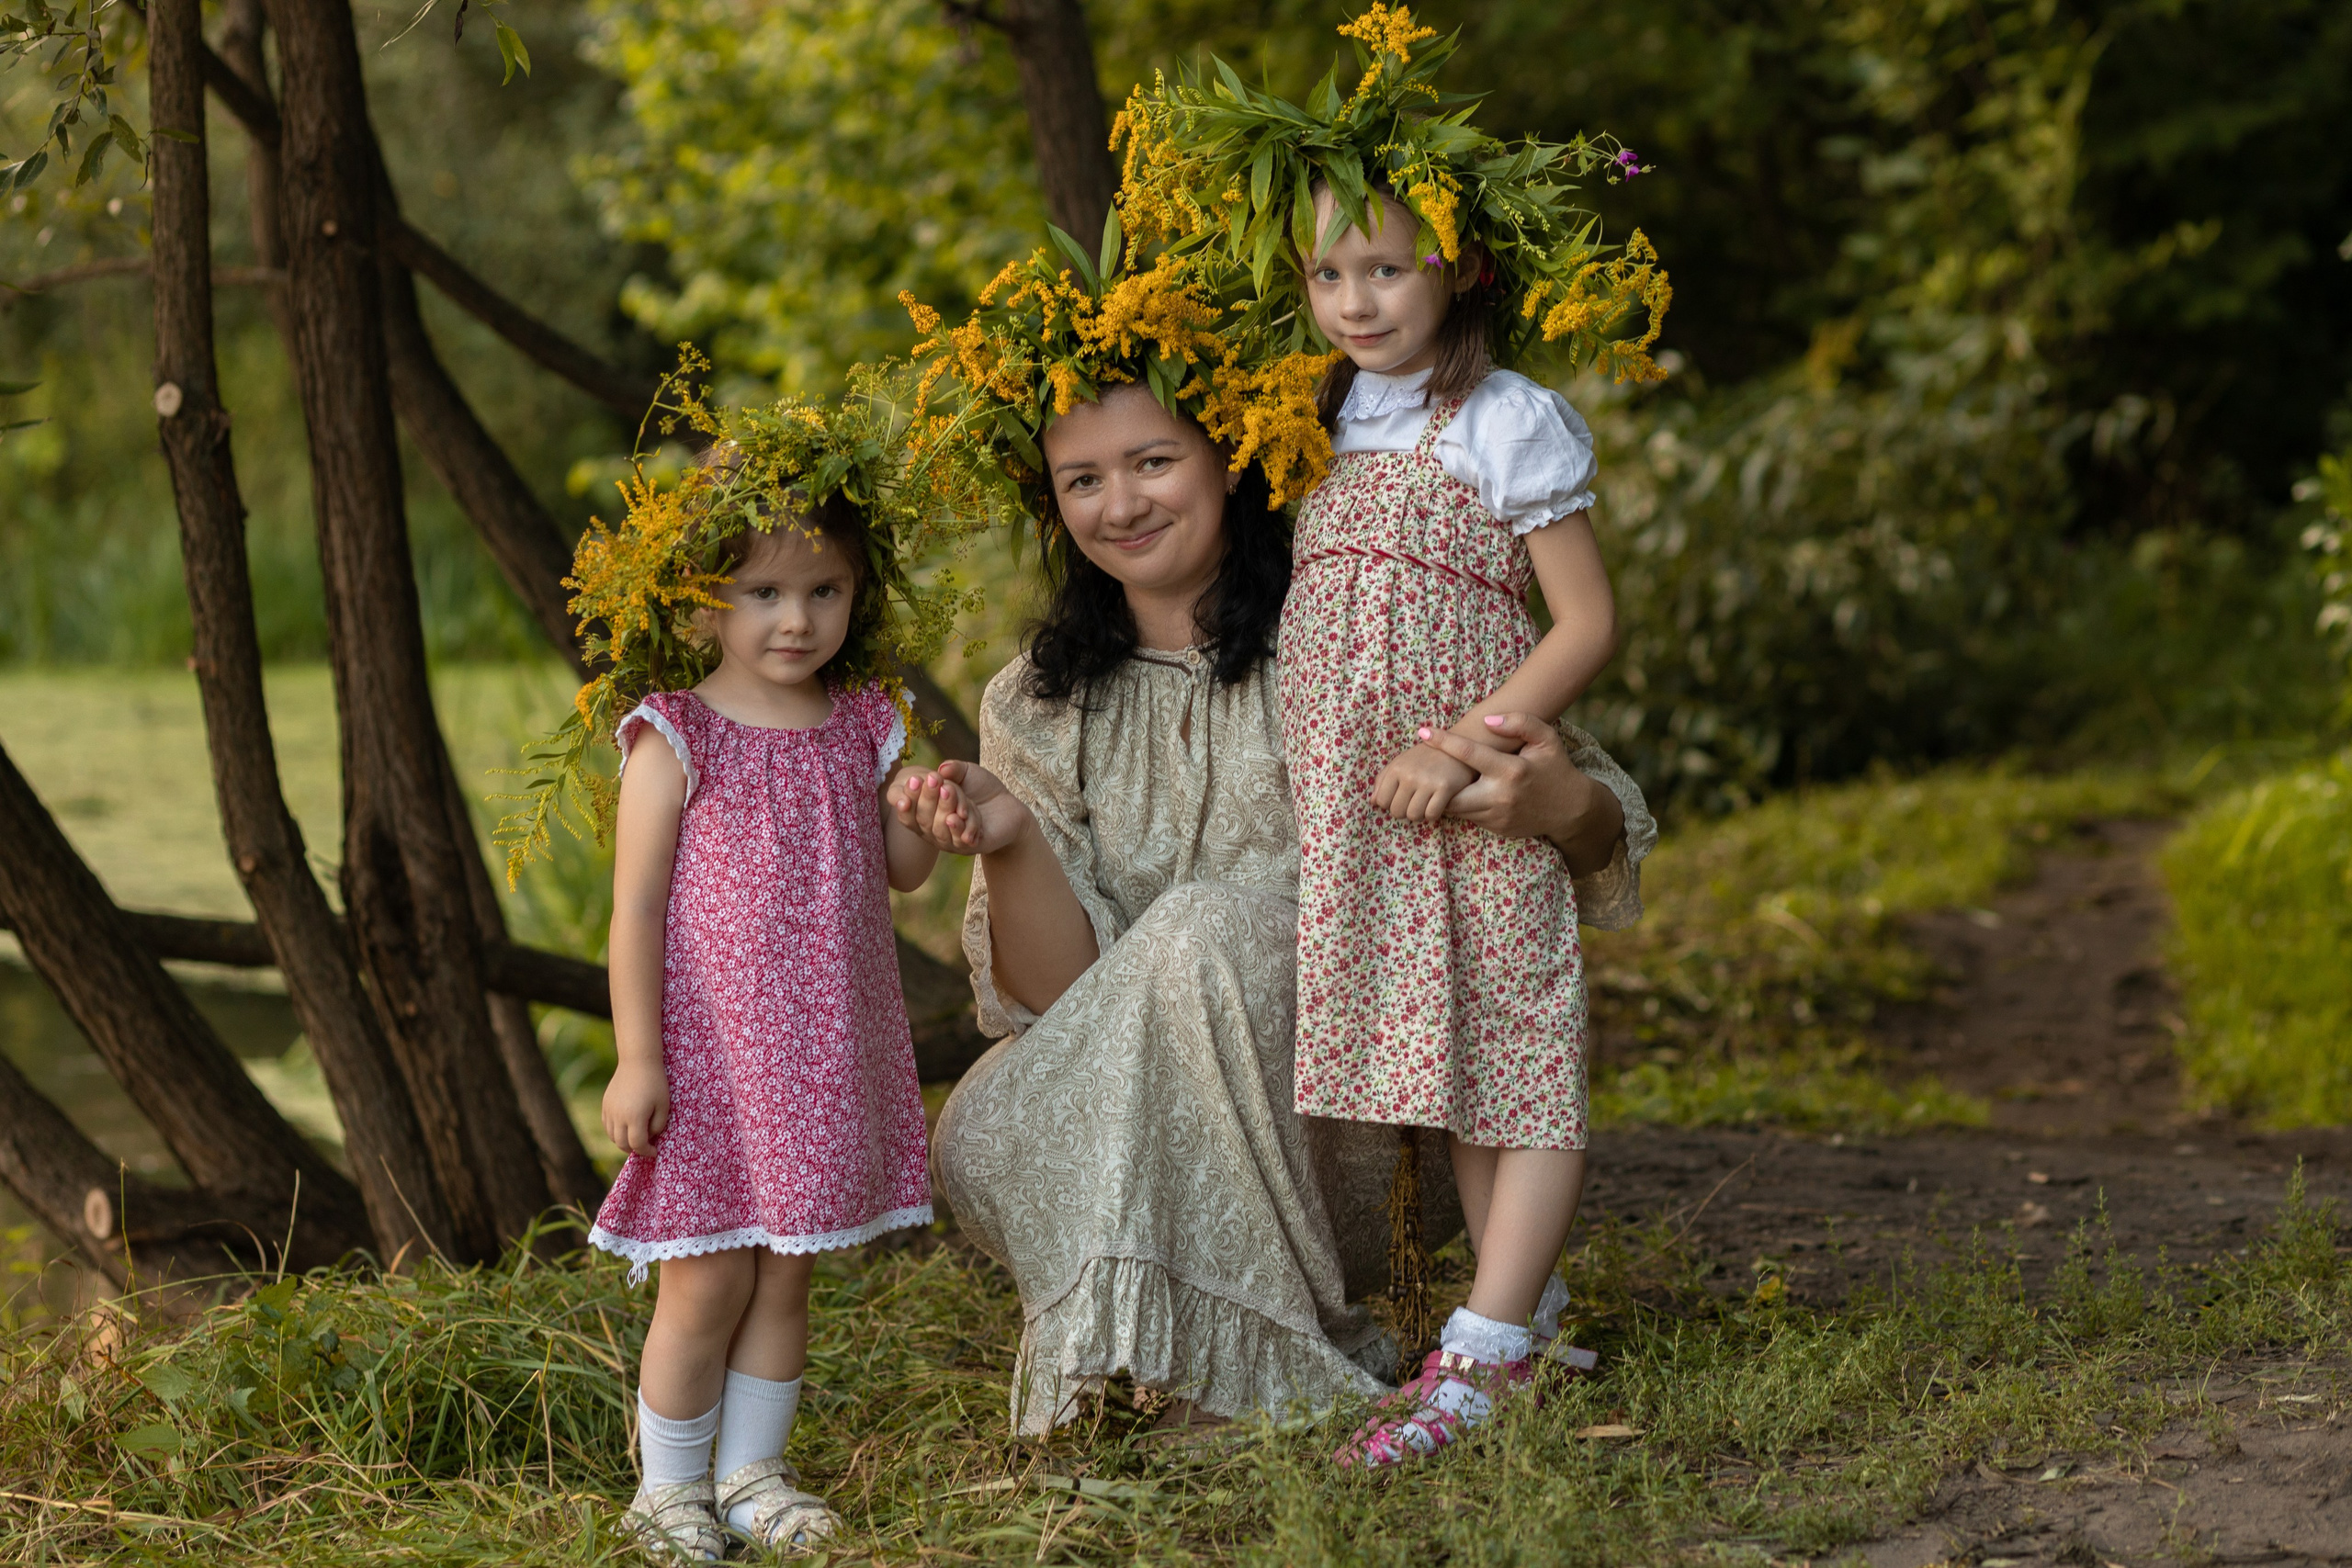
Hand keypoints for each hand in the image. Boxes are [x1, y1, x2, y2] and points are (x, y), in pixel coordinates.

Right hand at [601, 1057, 669, 1158]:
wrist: (638, 1062)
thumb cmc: (655, 1083)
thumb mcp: (663, 1106)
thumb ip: (657, 1126)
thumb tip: (649, 1138)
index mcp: (634, 1118)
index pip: (637, 1145)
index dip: (647, 1151)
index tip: (655, 1151)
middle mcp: (618, 1117)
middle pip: (622, 1144)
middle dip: (635, 1149)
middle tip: (646, 1146)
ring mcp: (609, 1111)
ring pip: (612, 1137)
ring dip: (624, 1141)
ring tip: (636, 1136)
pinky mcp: (605, 1105)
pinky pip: (607, 1125)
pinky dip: (615, 1131)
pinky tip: (626, 1127)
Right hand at [890, 759, 1030, 854]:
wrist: (1009, 805)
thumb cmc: (982, 788)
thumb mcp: (967, 773)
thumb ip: (954, 769)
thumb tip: (941, 769)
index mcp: (928, 814)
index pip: (910, 812)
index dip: (908, 798)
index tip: (913, 780)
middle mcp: (935, 831)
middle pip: (923, 820)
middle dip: (927, 798)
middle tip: (933, 779)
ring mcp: (952, 841)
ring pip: (940, 830)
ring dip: (944, 809)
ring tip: (948, 791)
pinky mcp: (971, 847)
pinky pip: (960, 841)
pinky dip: (957, 829)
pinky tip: (955, 817)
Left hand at [1371, 739, 1477, 821]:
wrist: (1458, 745)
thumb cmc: (1426, 756)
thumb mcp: (1401, 762)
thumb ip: (1383, 780)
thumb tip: (1373, 802)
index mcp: (1396, 768)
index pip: (1381, 801)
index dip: (1390, 804)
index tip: (1401, 799)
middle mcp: (1409, 775)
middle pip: (1397, 811)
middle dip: (1405, 811)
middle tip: (1415, 802)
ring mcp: (1427, 781)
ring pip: (1413, 815)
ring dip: (1419, 814)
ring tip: (1425, 803)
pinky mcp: (1445, 788)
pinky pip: (1431, 815)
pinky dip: (1433, 815)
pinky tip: (1437, 805)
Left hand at [1421, 712, 1624, 874]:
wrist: (1571, 810)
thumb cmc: (1556, 768)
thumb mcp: (1547, 739)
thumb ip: (1520, 722)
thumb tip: (1488, 721)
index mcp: (1511, 770)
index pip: (1469, 754)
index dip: (1443, 742)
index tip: (1423, 732)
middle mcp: (1501, 797)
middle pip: (1452, 793)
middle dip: (1437, 782)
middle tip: (1429, 766)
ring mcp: (1497, 817)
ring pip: (1457, 808)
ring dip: (1448, 794)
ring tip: (1443, 778)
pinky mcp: (1496, 829)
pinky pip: (1469, 817)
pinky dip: (1463, 805)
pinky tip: (1465, 792)